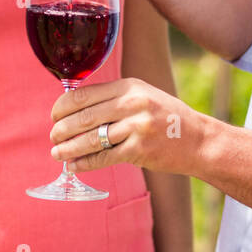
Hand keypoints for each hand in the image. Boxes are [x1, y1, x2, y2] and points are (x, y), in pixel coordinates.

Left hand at [49, 78, 205, 175]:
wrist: (199, 140)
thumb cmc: (167, 118)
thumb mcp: (143, 95)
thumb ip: (114, 98)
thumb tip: (75, 108)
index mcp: (130, 86)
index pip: (85, 94)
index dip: (63, 107)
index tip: (54, 116)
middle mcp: (133, 103)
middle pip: (84, 117)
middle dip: (62, 129)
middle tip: (53, 137)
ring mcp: (137, 127)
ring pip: (91, 139)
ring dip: (69, 148)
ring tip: (57, 153)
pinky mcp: (140, 151)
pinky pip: (104, 157)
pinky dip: (85, 163)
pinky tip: (74, 166)